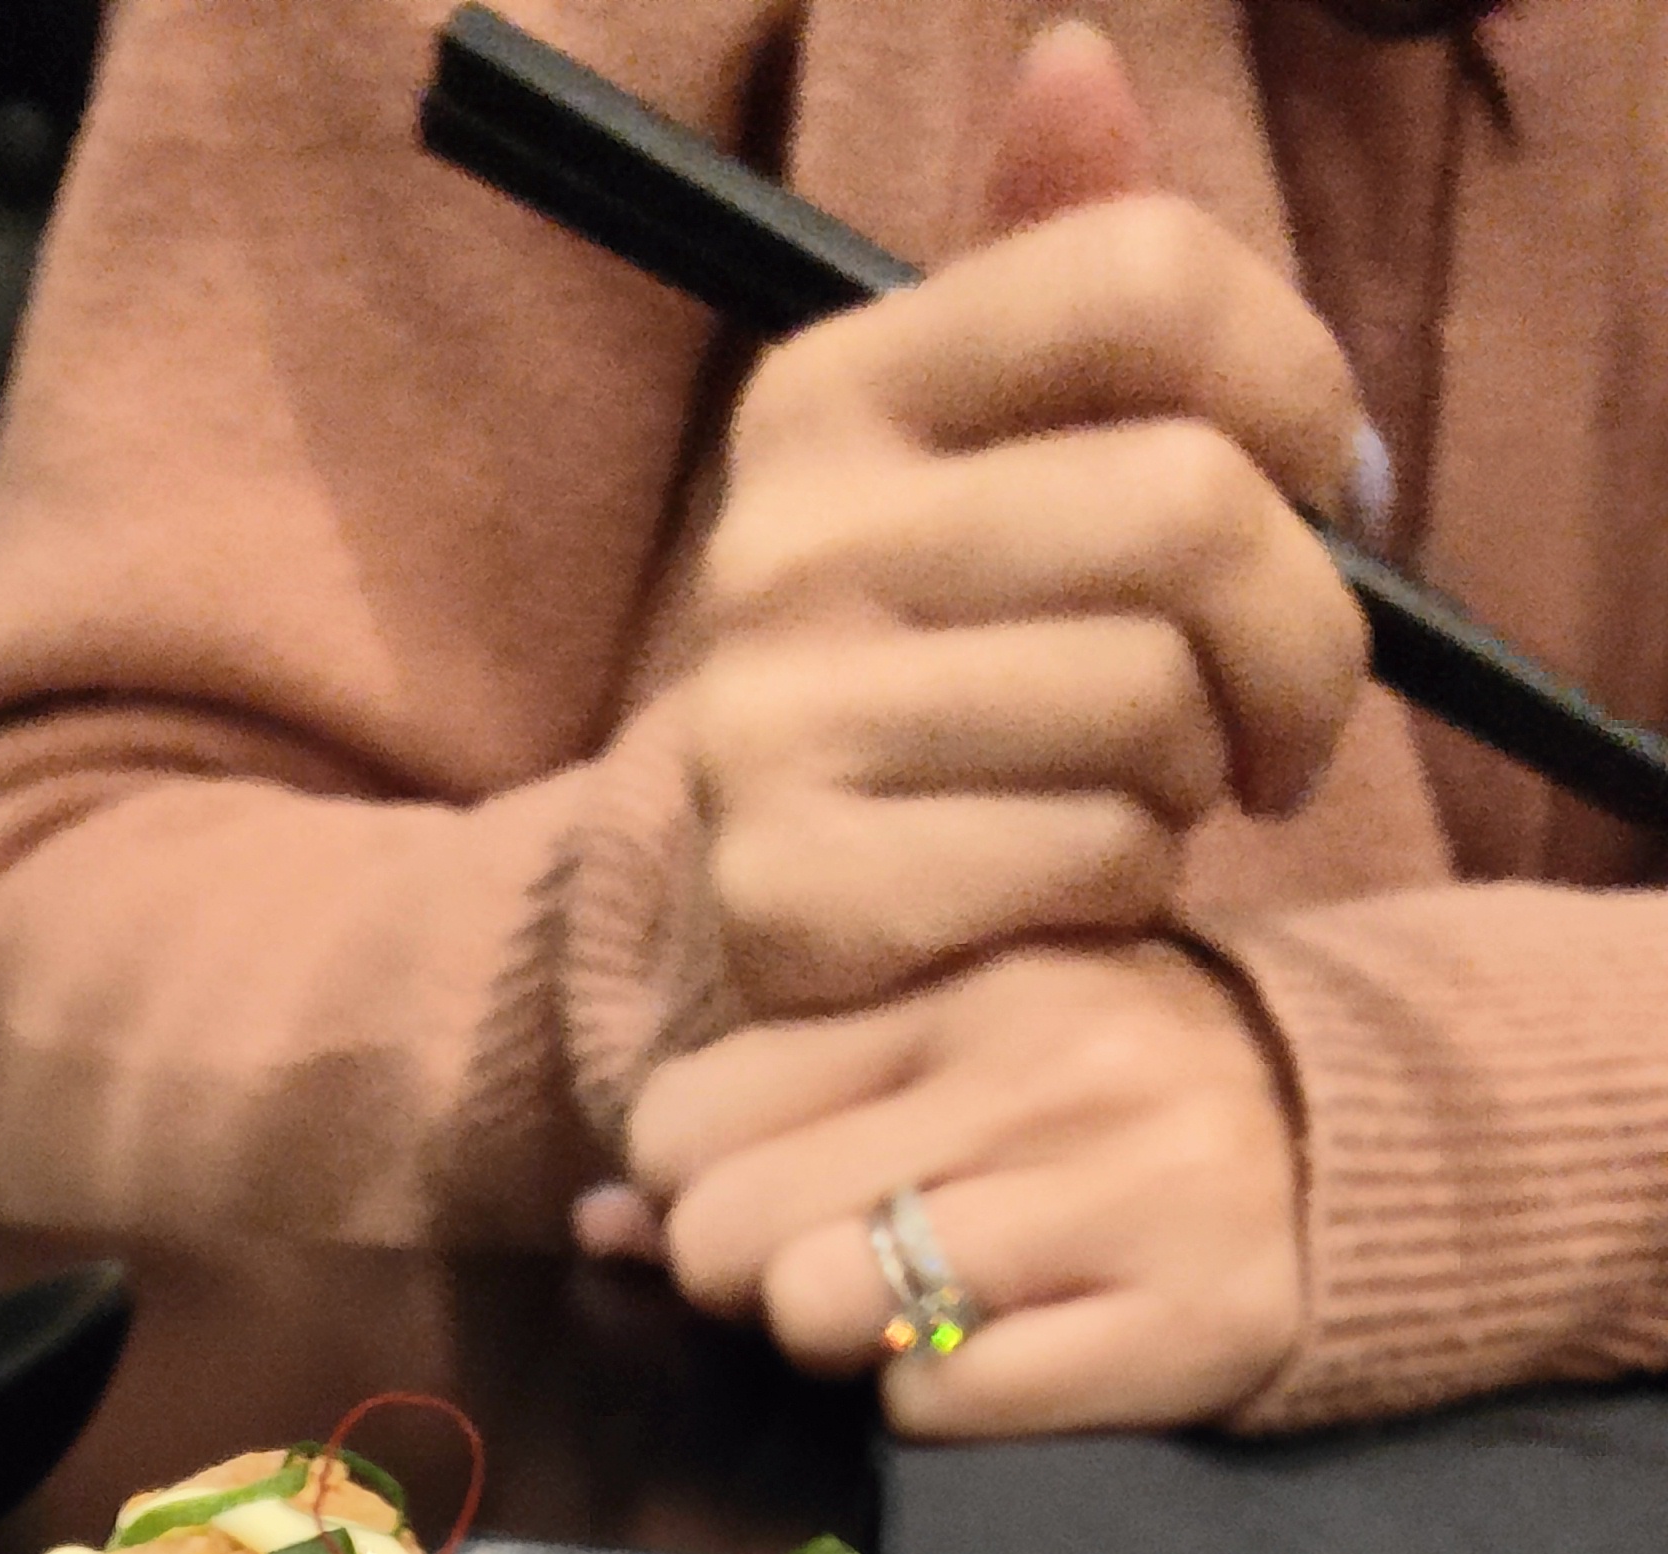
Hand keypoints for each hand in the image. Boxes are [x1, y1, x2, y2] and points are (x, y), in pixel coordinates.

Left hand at [616, 938, 1302, 1436]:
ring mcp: (1116, 1196)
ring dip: (842, 1348)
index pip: (684, 1115)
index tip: (770, 1199)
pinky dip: (941, 1414)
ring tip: (922, 1316)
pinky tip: (1009, 1362)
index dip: (692, 1191)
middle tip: (841, 1275)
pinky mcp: (1182, 1326)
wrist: (1370, 1145)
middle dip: (750, 1282)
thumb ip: (771, 1114)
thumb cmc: (1113, 1100)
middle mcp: (1035, 1070)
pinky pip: (939, 1410)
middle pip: (727, 1231)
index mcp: (956, 983)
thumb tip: (594, 1221)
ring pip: (817, 1312)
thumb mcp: (950, 1051)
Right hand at [670, 20, 1372, 1020]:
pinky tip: (1067, 887)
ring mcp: (769, 727)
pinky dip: (1129, 891)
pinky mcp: (795, 899)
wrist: (762, 941)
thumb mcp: (986, 461)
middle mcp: (776, 543)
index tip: (1316, 484)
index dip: (1298, 378)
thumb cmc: (944, 685)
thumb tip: (1076, 67)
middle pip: (1187, 505)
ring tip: (1141, 793)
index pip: (1143, 274)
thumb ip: (1054, 280)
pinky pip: (1093, 859)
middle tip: (1280, 707)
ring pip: (1154, 702)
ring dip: (1202, 774)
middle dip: (1302, 631)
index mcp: (829, 393)